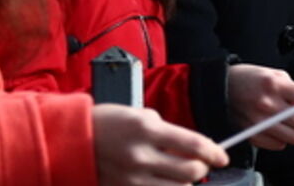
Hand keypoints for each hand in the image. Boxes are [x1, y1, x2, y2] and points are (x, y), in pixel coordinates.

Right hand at [91, 105, 227, 185]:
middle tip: (200, 164)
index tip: (222, 156)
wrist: (71, 141)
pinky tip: (166, 181)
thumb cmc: (105, 123)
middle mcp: (141, 155)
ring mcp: (133, 178)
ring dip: (185, 182)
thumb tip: (190, 146)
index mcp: (146, 129)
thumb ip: (164, 130)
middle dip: (202, 168)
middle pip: (191, 171)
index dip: (215, 152)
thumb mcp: (137, 115)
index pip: (194, 144)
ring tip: (179, 173)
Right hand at [226, 64, 293, 150]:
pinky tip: (278, 129)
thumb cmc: (251, 79)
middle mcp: (268, 104)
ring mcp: (260, 122)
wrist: (221, 87)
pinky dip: (283, 140)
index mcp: (276, 85)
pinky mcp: (252, 135)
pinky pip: (279, 146)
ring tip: (293, 123)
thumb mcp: (276, 75)